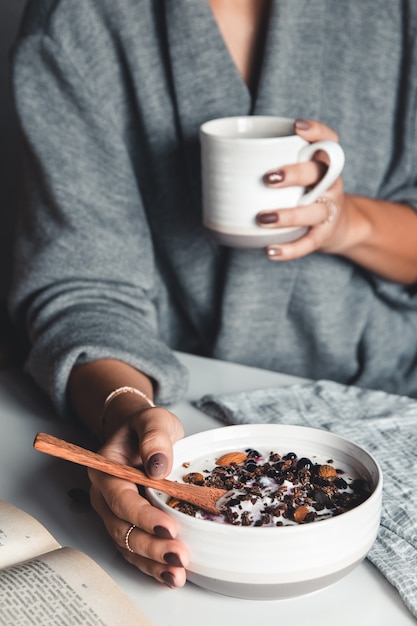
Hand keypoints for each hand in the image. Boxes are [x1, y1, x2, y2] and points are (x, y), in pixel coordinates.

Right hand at [88, 405, 189, 587]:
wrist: (144, 434)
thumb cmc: (147, 428)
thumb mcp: (154, 420)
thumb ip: (155, 436)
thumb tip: (158, 465)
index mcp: (106, 470)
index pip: (121, 499)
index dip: (143, 516)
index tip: (168, 527)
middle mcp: (105, 497)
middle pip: (123, 529)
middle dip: (150, 546)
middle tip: (178, 554)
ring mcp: (115, 514)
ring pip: (129, 546)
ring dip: (152, 562)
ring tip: (177, 572)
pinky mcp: (129, 525)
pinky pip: (136, 551)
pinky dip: (152, 566)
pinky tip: (171, 575)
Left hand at [257, 118, 348, 260]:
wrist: (338, 225)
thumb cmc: (304, 192)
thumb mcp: (297, 173)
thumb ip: (270, 163)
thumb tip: (214, 160)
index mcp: (322, 163)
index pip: (328, 140)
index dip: (316, 131)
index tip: (296, 127)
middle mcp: (330, 183)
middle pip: (321, 173)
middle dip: (295, 174)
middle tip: (268, 178)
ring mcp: (329, 210)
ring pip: (315, 211)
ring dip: (289, 215)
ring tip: (262, 219)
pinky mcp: (323, 235)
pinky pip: (308, 243)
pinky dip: (289, 250)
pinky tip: (269, 251)